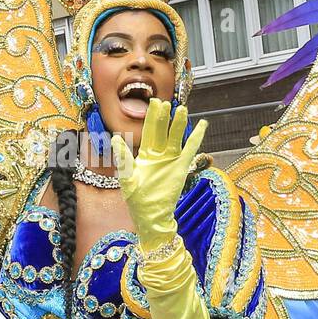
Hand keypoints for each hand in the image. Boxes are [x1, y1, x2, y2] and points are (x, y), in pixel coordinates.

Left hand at [111, 99, 206, 253]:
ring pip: (176, 137)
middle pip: (162, 131)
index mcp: (145, 155)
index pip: (149, 131)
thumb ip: (123, 158)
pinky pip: (190, 149)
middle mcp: (159, 155)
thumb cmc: (136, 200)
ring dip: (179, 124)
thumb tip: (115, 138)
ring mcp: (171, 160)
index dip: (152, 117)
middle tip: (166, 102)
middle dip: (164, 117)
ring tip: (182, 109)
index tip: (154, 102)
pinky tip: (202, 125)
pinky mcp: (181, 167)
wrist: (151, 216)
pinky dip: (196, 137)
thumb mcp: (126, 178)